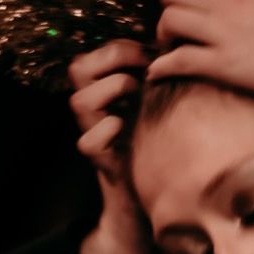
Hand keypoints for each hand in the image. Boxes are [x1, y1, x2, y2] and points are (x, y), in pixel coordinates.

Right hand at [68, 40, 153, 253]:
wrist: (151, 205)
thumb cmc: (160, 151)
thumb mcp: (159, 109)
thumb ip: (157, 81)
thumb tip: (175, 49)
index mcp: (104, 96)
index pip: (90, 56)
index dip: (118, 48)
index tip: (149, 55)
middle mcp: (93, 113)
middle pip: (77, 68)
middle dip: (113, 61)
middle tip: (143, 71)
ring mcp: (94, 136)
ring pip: (78, 101)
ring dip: (113, 91)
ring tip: (138, 98)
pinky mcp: (101, 162)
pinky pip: (89, 141)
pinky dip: (110, 131)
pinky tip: (131, 130)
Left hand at [145, 0, 253, 101]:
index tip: (208, 9)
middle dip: (171, 4)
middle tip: (176, 22)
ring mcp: (222, 32)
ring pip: (170, 19)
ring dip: (164, 32)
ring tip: (168, 45)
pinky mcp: (222, 64)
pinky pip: (179, 60)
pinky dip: (162, 66)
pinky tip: (155, 73)